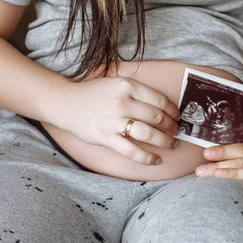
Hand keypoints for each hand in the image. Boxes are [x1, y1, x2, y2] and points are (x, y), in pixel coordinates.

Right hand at [54, 76, 179, 164]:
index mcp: (128, 86)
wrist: (65, 102)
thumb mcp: (117, 82)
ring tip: (172, 144)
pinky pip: (132, 151)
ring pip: (149, 134)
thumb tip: (164, 106)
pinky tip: (156, 160)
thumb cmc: (94, 93)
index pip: (159, 100)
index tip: (177, 116)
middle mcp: (122, 102)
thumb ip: (138, 92)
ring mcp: (114, 121)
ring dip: (165, 141)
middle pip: (157, 117)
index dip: (173, 111)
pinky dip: (147, 157)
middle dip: (172, 127)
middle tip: (177, 131)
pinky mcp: (105, 137)